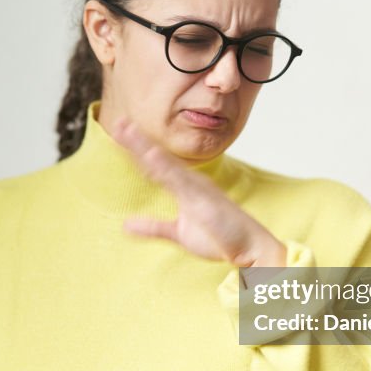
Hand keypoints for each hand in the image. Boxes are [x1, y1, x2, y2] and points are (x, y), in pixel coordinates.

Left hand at [111, 116, 286, 267]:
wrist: (252, 248)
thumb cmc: (220, 238)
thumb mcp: (178, 234)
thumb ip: (153, 227)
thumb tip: (125, 225)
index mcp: (185, 187)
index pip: (156, 166)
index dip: (137, 150)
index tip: (119, 134)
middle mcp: (190, 182)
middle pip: (158, 158)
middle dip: (137, 141)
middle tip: (118, 122)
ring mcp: (196, 188)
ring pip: (165, 164)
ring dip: (145, 146)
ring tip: (127, 130)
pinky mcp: (203, 199)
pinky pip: (180, 181)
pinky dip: (165, 166)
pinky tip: (150, 154)